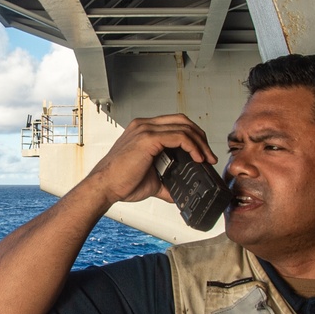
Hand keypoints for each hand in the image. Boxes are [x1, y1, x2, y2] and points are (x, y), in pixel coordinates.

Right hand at [84, 114, 216, 204]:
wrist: (105, 187)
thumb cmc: (121, 182)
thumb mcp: (151, 180)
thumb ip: (166, 181)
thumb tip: (179, 193)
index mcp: (143, 131)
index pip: (175, 124)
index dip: (193, 136)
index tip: (203, 154)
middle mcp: (144, 126)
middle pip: (182, 120)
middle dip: (200, 137)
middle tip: (209, 155)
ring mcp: (145, 129)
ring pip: (184, 126)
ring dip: (200, 142)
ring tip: (207, 158)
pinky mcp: (148, 138)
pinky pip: (179, 136)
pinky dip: (192, 146)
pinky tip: (197, 158)